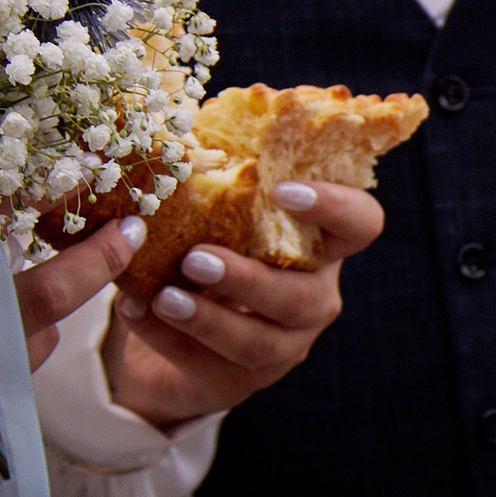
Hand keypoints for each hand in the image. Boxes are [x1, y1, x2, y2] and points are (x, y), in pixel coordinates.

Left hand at [103, 178, 385, 427]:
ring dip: (210, 320)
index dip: (335, 208)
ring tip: (164, 297)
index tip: (283, 191)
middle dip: (251, 280)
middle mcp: (313, 294)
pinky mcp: (243, 378)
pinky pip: (210, 363)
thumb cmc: (201, 240)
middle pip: (305, 296)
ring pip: (261, 342)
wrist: (170, 322)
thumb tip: (183, 118)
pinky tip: (135, 310)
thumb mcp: (211, 203)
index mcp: (318, 243)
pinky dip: (167, 338)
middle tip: (197, 258)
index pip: (360, 223)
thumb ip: (212, 167)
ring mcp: (284, 342)